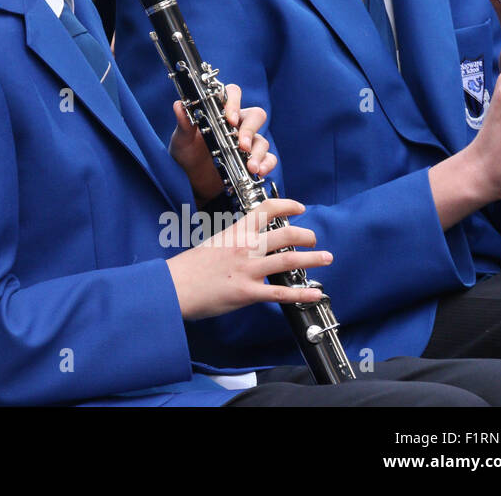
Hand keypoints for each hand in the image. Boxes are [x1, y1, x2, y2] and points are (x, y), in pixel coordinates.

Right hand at [166, 197, 330, 320]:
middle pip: (284, 234)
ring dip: (312, 258)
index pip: (265, 210)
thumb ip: (233, 243)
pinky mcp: (248, 292)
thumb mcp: (213, 245)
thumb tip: (248, 245)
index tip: (299, 207)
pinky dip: (302, 294)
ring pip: (289, 260)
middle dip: (306, 235)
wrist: (174, 285)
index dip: (287, 206)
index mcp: (235, 233)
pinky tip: (316, 294)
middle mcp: (245, 248)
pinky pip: (281, 293)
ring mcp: (247, 269)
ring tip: (326, 257)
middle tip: (314, 238)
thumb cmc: (189, 267)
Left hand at [168, 83, 275, 202]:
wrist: (192, 180)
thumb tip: (178, 105)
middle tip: (241, 145)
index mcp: (219, 113)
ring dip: (258, 153)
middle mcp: (236, 124)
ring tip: (250, 167)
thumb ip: (184, 124)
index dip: (234, 102)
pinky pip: (269, 158)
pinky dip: (267, 164)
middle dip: (250, 129)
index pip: (233, 95)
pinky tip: (258, 171)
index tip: (230, 119)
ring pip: (262, 139)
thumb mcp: (181, 139)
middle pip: (256, 115)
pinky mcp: (253, 159)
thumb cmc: (186, 154)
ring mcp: (246, 142)